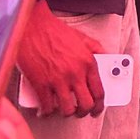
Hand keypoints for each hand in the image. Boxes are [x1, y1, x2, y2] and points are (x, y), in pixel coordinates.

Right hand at [15, 1, 104, 117]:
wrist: (33, 26)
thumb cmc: (55, 31)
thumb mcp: (83, 38)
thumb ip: (97, 50)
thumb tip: (106, 60)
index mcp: (88, 62)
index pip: (100, 91)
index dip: (100, 105)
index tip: (96, 109)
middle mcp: (75, 73)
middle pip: (86, 104)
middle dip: (84, 112)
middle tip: (81, 112)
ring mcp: (57, 80)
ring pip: (67, 109)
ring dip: (66, 113)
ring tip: (64, 109)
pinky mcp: (40, 83)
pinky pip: (46, 106)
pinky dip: (47, 111)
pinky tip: (46, 109)